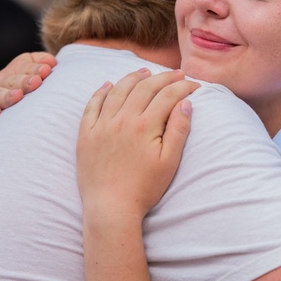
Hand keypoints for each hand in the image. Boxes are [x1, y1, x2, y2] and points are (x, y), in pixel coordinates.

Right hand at [0, 51, 56, 130]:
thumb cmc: (20, 93)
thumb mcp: (28, 75)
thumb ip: (39, 65)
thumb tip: (51, 61)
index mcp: (11, 72)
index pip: (22, 67)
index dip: (34, 68)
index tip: (47, 70)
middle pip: (10, 81)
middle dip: (24, 81)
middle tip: (36, 81)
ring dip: (7, 96)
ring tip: (18, 95)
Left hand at [77, 69, 199, 222]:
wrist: (110, 208)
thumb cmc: (144, 189)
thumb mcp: (169, 162)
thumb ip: (178, 130)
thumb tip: (185, 103)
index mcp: (145, 126)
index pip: (167, 96)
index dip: (183, 87)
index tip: (194, 85)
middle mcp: (122, 120)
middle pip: (144, 88)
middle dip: (163, 78)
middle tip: (176, 74)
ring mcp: (101, 126)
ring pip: (118, 91)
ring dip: (133, 78)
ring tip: (145, 71)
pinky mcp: (86, 134)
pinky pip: (92, 105)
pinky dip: (101, 92)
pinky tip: (108, 85)